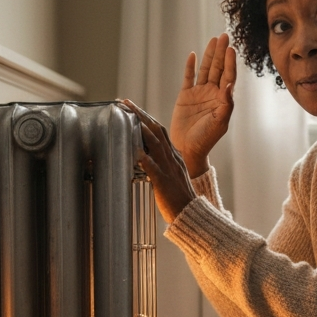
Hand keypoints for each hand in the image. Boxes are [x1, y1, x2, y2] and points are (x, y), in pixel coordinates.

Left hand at [122, 99, 196, 223]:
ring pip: (155, 143)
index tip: (132, 108)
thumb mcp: (171, 175)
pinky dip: (144, 159)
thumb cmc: (179, 199)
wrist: (191, 215)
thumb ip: (160, 164)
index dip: (145, 117)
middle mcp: (172, 158)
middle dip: (140, 114)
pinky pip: (153, 168)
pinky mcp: (163, 182)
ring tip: (127, 115)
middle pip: (156, 130)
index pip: (159, 131)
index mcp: (174, 156)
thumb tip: (144, 157)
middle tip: (125, 102)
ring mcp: (168, 168)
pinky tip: (135, 151)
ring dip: (140, 127)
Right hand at [170, 34, 236, 176]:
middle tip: (225, 35)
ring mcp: (199, 93)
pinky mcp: (185, 96)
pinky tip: (193, 55)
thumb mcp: (219, 123)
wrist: (187, 149)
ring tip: (213, 39)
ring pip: (205, 70)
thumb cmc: (206, 139)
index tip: (231, 48)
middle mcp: (212, 93)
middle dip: (221, 52)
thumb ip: (226, 103)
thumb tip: (229, 84)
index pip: (228, 76)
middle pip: (218, 68)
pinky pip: (188, 77)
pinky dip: (190, 67)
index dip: (230, 62)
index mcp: (223, 99)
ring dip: (209, 55)